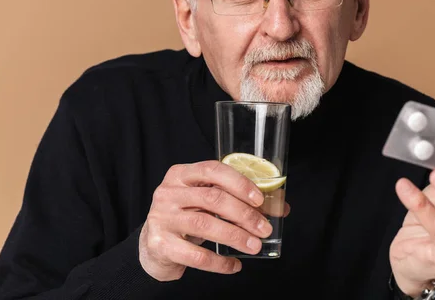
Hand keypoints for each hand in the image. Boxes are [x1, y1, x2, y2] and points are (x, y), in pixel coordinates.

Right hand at [139, 161, 289, 280]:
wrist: (153, 244)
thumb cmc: (187, 216)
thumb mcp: (207, 202)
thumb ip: (239, 199)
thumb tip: (281, 206)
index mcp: (181, 174)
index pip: (213, 170)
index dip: (239, 183)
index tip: (260, 199)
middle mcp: (168, 192)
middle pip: (213, 199)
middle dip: (244, 214)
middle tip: (265, 228)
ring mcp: (161, 218)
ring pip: (205, 225)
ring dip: (236, 236)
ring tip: (255, 246)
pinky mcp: (160, 244)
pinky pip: (196, 255)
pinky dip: (219, 262)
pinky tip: (234, 264)